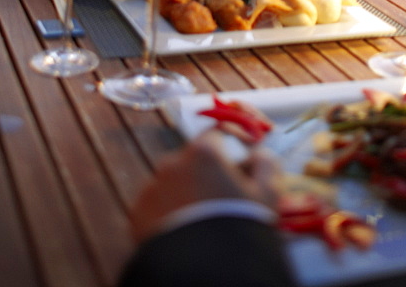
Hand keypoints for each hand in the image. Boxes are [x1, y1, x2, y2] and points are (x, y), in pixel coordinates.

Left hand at [129, 130, 282, 243]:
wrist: (204, 268)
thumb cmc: (240, 224)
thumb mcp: (267, 193)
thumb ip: (266, 163)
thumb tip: (258, 155)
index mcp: (204, 151)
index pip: (216, 136)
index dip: (230, 149)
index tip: (240, 167)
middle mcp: (172, 162)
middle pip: (192, 160)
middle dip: (206, 174)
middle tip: (221, 201)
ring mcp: (152, 188)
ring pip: (172, 183)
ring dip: (186, 193)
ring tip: (202, 221)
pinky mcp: (138, 214)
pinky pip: (156, 206)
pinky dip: (168, 214)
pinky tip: (184, 232)